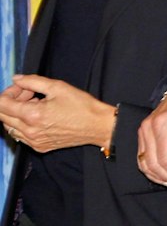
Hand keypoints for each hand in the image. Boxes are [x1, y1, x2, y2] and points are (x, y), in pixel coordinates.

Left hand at [0, 76, 114, 154]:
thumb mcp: (58, 87)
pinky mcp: (39, 147)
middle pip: (2, 116)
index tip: (21, 87)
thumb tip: (16, 79)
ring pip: (9, 127)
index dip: (8, 92)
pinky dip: (22, 125)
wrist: (97, 126)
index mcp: (32, 115)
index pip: (2, 104)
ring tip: (34, 105)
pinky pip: (20, 136)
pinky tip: (38, 117)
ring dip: (16, 114)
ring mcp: (33, 141)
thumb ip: (32, 81)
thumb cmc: (82, 106)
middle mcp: (29, 131)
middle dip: (11, 102)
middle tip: (28, 94)